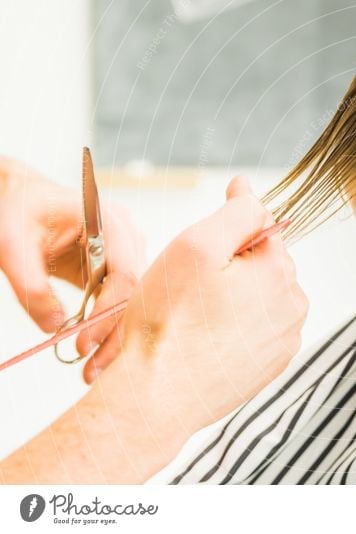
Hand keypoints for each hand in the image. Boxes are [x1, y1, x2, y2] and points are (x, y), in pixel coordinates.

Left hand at [0, 156, 144, 383]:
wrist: (18, 195)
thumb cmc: (17, 208)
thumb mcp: (12, 246)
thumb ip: (31, 286)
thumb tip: (54, 328)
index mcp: (109, 220)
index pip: (124, 274)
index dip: (107, 313)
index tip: (83, 344)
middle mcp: (127, 235)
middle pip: (135, 293)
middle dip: (115, 333)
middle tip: (93, 370)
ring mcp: (126, 251)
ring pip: (131, 301)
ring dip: (114, 335)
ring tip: (94, 369)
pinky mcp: (117, 267)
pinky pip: (118, 301)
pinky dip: (107, 326)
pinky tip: (96, 352)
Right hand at [101, 176, 306, 434]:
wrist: (158, 396)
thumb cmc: (170, 321)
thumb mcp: (196, 246)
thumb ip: (235, 212)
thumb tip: (249, 191)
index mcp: (280, 272)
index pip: (261, 227)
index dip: (227, 231)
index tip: (200, 248)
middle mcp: (294, 305)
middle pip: (262, 263)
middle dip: (230, 267)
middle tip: (190, 291)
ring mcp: (285, 339)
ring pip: (260, 297)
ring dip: (234, 297)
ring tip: (197, 317)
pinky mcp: (273, 365)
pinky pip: (257, 328)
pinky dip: (235, 326)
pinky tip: (207, 339)